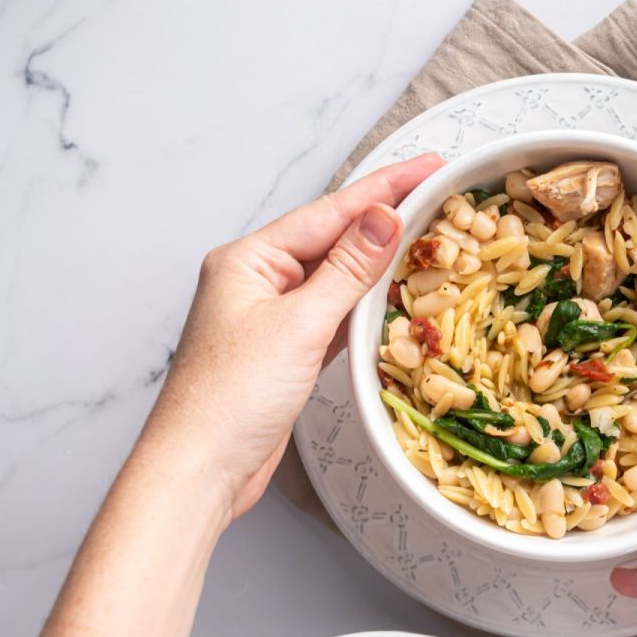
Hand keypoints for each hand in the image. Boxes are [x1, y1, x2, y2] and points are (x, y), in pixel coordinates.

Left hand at [134, 153, 443, 522]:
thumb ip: (347, 270)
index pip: (329, 212)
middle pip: (332, 237)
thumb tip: (383, 218)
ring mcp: (270, 317)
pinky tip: (390, 294)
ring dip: (378, 259)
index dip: (384, 188)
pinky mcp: (284, 352)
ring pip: (335, 275)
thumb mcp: (299, 326)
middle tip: (437, 193)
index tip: (427, 167)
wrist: (199, 470)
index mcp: (248, 260)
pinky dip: (363, 302)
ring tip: (426, 236)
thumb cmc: (228, 399)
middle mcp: (256, 281)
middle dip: (384, 216)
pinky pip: (332, 312)